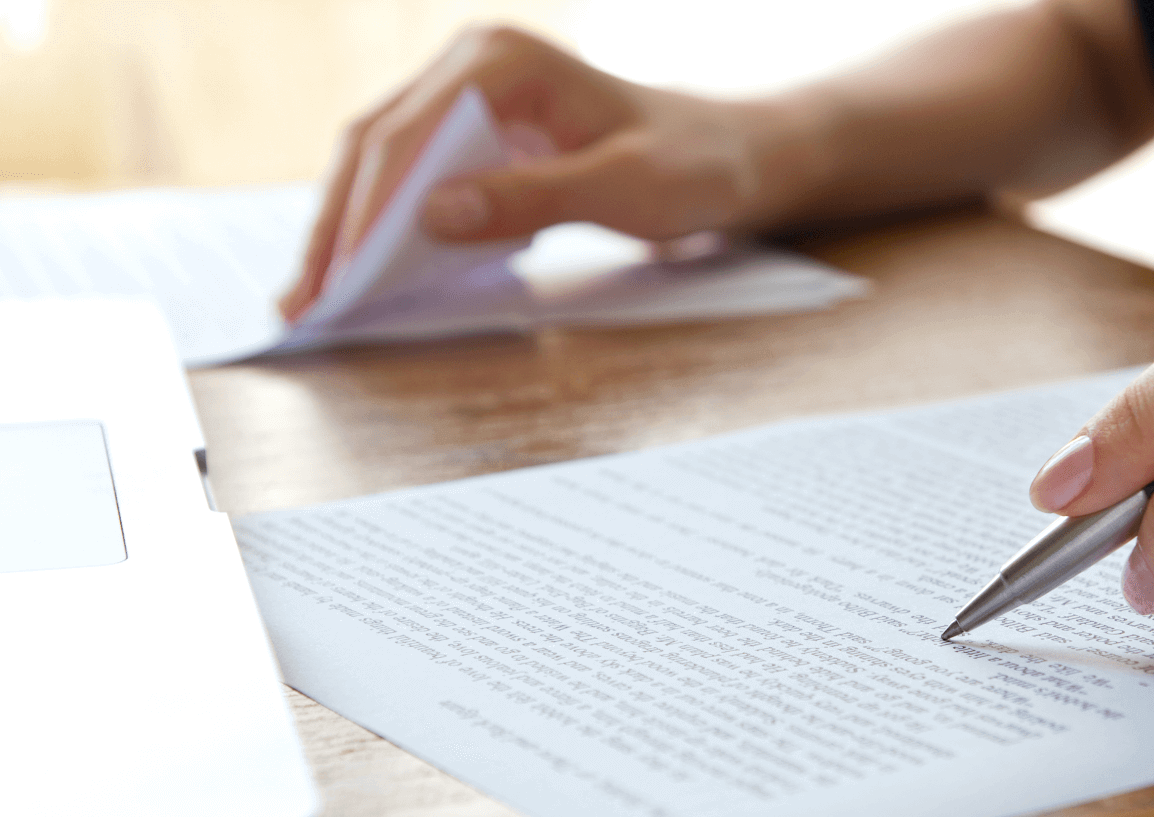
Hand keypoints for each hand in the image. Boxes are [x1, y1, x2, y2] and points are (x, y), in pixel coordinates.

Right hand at [279, 25, 813, 320]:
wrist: (730, 158)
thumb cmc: (692, 166)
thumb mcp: (623, 188)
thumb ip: (532, 197)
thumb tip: (432, 214)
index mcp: (501, 60)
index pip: (407, 136)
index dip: (364, 209)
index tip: (338, 274)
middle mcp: (474, 65)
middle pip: (377, 144)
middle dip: (337, 224)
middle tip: (303, 298)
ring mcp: (472, 98)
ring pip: (386, 162)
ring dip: (351, 229)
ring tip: (317, 295)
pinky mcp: (481, 135)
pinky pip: (418, 179)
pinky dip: (390, 227)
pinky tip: (369, 274)